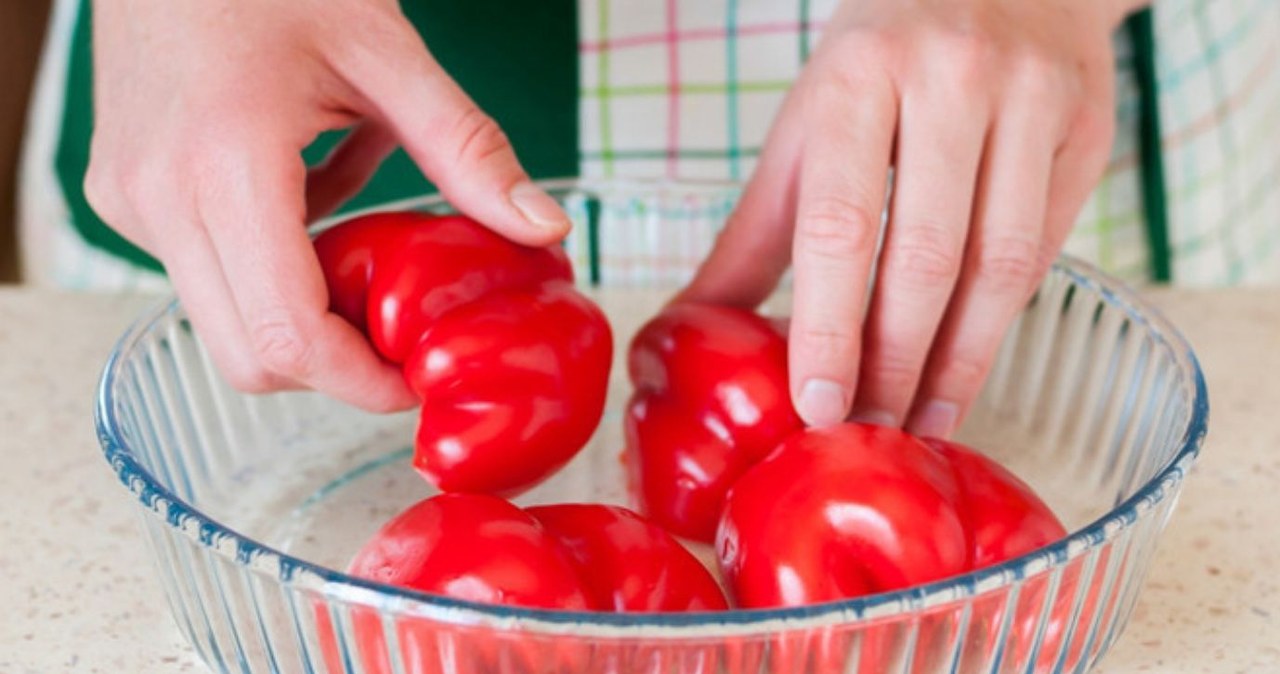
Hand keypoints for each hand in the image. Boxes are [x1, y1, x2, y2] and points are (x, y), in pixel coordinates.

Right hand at [84, 0, 571, 410]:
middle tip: (398, 330)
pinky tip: (303, 194)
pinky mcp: (124, 197)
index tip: (415, 378)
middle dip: (333, 363)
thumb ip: (467, 150)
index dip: (360, 383)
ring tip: (350, 228)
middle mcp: (159, 199)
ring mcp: (130, 202)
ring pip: (225, 322)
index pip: (288, 340)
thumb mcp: (385, 53)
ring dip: (301, 306)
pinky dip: (267, 262)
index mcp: (225, 164)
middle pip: (249, 359)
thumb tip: (543, 228)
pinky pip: (204, 273)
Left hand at [682, 0, 1140, 435]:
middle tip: (867, 432)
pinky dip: (1002, 324)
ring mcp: (1029, 101)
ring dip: (958, 363)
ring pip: (1000, 265)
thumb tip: (690, 325)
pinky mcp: (1086, 128)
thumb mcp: (806, 130)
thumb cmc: (882, 64)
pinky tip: (967, 370)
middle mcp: (950, 80)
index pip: (840, 225)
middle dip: (894, 364)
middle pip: (925, 256)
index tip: (816, 406)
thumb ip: (755, 233)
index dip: (828, 328)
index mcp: (859, 78)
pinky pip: (1047, 250)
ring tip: (920, 423)